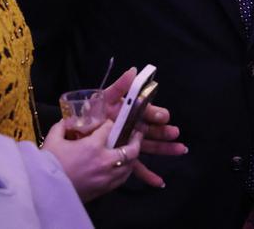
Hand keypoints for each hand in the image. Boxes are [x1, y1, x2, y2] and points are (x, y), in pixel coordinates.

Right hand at [42, 118, 140, 200]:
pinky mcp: (104, 189)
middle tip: (137, 132)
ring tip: (132, 149)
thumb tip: (68, 121)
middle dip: (136, 139)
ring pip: (130, 166)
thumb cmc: (49, 164)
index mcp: (93, 146)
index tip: (109, 123)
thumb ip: (62, 127)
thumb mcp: (53, 140)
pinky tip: (123, 166)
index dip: (111, 123)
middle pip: (130, 149)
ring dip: (133, 156)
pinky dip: (125, 170)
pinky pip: (122, 179)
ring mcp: (106, 177)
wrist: (46, 191)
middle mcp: (104, 161)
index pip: (110, 128)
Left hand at [99, 68, 187, 188]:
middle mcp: (131, 128)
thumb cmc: (90, 113)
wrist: (72, 134)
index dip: (155, 113)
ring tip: (181, 150)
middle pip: (151, 130)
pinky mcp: (122, 159)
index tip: (164, 116)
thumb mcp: (104, 98)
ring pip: (149, 147)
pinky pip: (136, 168)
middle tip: (175, 133)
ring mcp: (128, 144)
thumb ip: (119, 86)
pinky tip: (158, 181)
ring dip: (165, 149)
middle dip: (164, 132)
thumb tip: (133, 71)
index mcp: (128, 113)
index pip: (145, 112)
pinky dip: (148, 175)